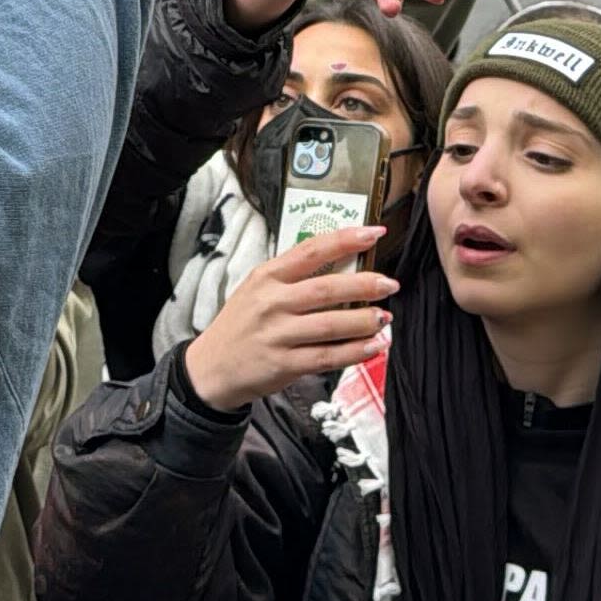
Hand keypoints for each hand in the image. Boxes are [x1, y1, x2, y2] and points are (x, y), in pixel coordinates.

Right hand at [180, 227, 395, 411]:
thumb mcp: (256, 289)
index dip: (345, 240)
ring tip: (385, 318)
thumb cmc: (240, 324)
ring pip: (331, 324)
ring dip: (365, 321)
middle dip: (365, 285)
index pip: (311, 251)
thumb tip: (341, 264)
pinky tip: (374, 346)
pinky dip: (355, 351)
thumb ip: (292, 277)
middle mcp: (272, 302)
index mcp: (267, 276)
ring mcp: (278, 334)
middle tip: (390, 284)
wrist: (211, 368)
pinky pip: (327, 356)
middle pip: (327, 288)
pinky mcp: (284, 364)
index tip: (374, 232)